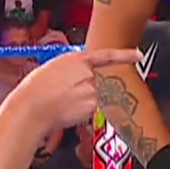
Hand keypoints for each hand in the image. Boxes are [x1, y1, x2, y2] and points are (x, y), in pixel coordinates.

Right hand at [14, 48, 141, 129]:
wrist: (32, 107)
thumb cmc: (35, 89)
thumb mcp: (53, 68)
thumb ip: (72, 70)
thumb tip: (79, 79)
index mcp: (77, 59)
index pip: (106, 56)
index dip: (124, 55)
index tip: (138, 55)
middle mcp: (88, 73)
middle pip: (98, 82)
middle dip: (88, 90)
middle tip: (67, 95)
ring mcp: (92, 90)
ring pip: (95, 97)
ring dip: (84, 102)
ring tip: (64, 103)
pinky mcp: (92, 106)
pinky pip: (92, 110)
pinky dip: (83, 112)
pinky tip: (68, 111)